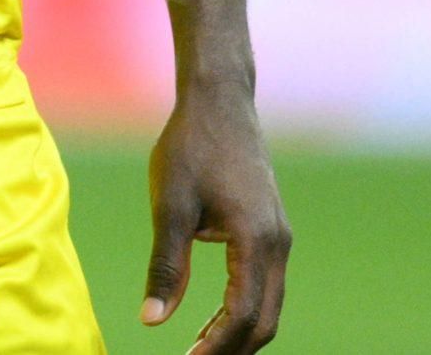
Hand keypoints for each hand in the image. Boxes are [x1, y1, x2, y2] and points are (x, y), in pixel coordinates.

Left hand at [141, 77, 289, 354]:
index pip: (243, 315)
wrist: (220, 100)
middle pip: (265, 320)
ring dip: (239, 334)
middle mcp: (277, 243)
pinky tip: (212, 320)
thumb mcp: (169, 205)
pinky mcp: (272, 229)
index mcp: (256, 239)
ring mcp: (279, 236)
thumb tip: (151, 321)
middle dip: (232, 349)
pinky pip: (266, 285)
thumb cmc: (190, 146)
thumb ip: (165, 267)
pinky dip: (244, 311)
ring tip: (200, 352)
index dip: (216, 347)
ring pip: (269, 306)